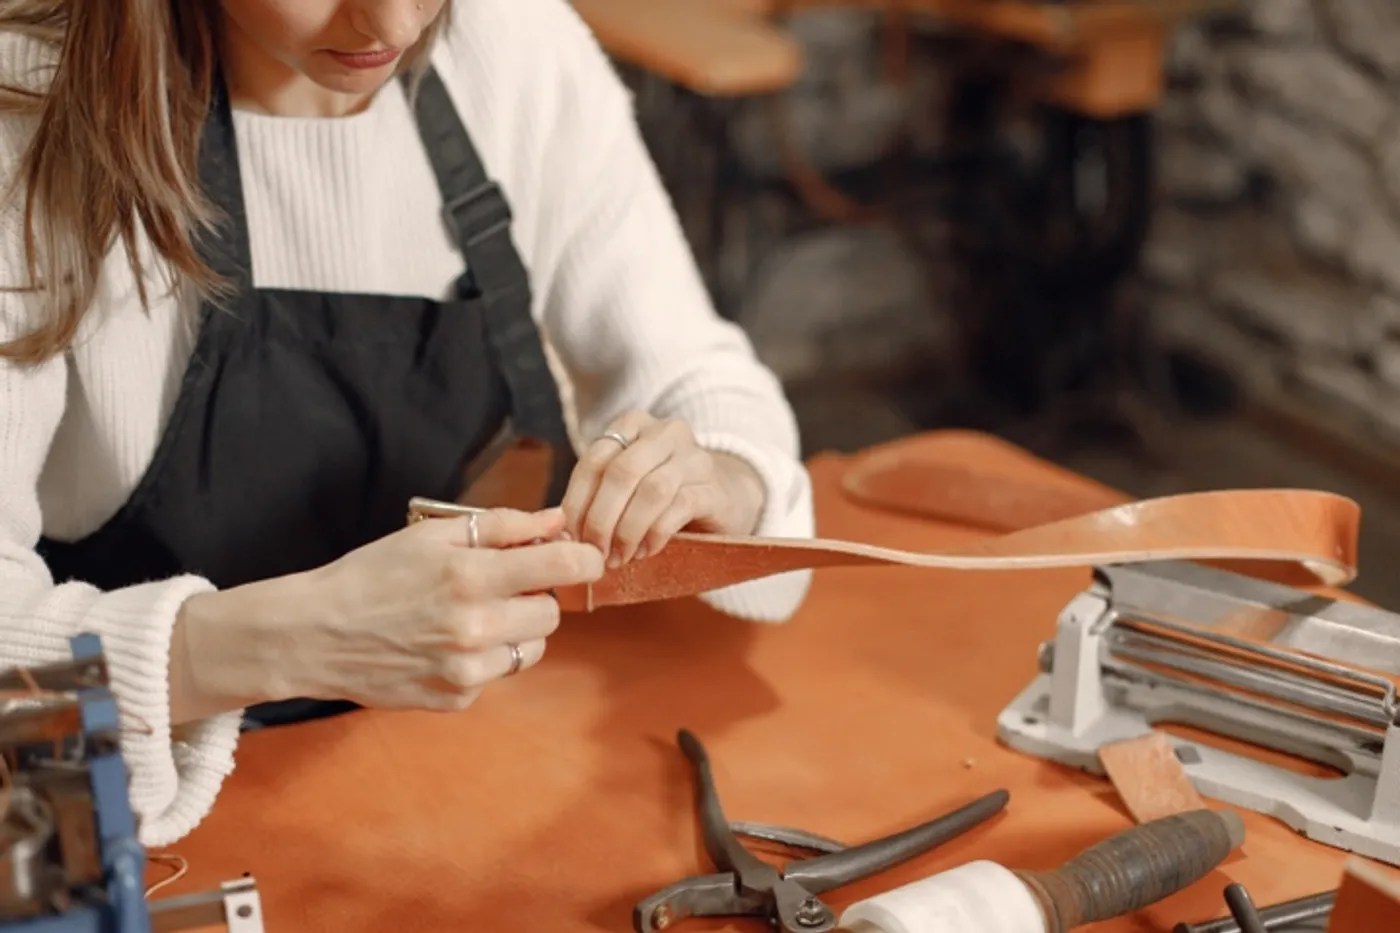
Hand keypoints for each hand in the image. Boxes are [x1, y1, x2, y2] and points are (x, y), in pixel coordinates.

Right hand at [171, 508, 603, 721]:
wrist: (315, 634)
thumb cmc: (372, 575)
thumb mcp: (431, 536)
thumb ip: (502, 526)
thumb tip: (557, 520)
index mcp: (470, 576)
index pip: (560, 568)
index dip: (583, 559)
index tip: (585, 557)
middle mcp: (474, 628)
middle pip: (552, 613)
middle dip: (536, 597)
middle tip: (502, 586)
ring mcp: (466, 670)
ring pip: (531, 649)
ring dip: (517, 631)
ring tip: (474, 616)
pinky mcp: (457, 699)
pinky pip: (497, 676)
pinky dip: (484, 660)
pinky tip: (446, 645)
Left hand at [561, 411, 766, 568]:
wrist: (724, 499)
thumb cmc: (662, 498)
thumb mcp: (625, 489)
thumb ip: (595, 499)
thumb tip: (558, 532)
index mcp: (634, 425)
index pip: (594, 459)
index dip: (577, 502)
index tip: (570, 537)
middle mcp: (666, 433)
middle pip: (622, 472)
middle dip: (601, 518)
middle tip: (594, 552)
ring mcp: (695, 458)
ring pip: (652, 490)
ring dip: (628, 530)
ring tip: (619, 557)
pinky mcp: (715, 489)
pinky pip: (680, 507)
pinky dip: (656, 534)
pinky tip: (646, 551)